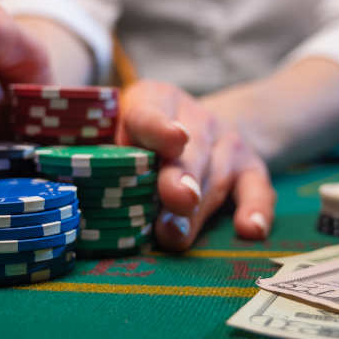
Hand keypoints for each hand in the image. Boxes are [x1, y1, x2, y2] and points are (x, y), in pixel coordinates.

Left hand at [117, 81, 275, 250]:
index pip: (150, 111)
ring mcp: (227, 143)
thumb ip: (105, 157)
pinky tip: (250, 230)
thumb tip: (81, 192)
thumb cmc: (143, 139)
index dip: (159, 126)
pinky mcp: (252, 168)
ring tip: (177, 237)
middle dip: (182, 177)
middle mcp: (195, 119)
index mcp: (153, 101)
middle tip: (177, 200)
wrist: (203, 126)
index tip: (173, 141)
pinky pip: (258, 190)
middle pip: (190, 150)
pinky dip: (257, 211)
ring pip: (217, 176)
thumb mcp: (120, 133)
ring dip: (198, 210)